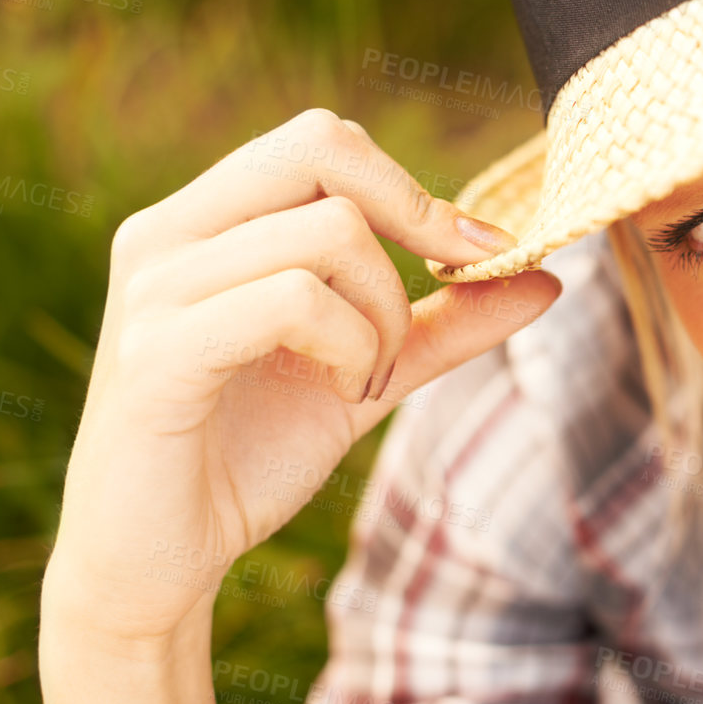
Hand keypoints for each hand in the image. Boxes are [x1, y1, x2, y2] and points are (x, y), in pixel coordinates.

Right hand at [41, 108, 560, 649]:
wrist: (156, 562)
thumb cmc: (247, 456)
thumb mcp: (369, 373)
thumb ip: (446, 323)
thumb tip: (546, 276)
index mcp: (206, 222)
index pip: (322, 141)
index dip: (415, 189)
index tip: (480, 255)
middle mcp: (169, 234)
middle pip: (321, 147)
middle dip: (412, 218)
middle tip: (438, 296)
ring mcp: (156, 288)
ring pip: (330, 232)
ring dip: (387, 314)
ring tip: (367, 379)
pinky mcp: (156, 353)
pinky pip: (295, 301)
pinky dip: (352, 348)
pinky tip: (344, 395)